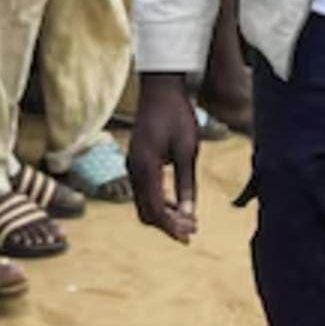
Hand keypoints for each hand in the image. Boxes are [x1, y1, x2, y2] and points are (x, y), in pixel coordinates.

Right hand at [129, 73, 203, 242]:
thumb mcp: (188, 150)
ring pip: (143, 203)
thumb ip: (187, 184)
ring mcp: (133, 166)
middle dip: (167, 225)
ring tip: (188, 220)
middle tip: (192, 230)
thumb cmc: (177, 115)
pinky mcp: (136, 162)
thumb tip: (189, 213)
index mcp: (146, 168)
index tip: (189, 236)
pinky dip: (159, 202)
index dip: (172, 227)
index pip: (156, 210)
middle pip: (146, 212)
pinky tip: (177, 202)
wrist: (160, 89)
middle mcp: (134, 170)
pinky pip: (144, 191)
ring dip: (164, 215)